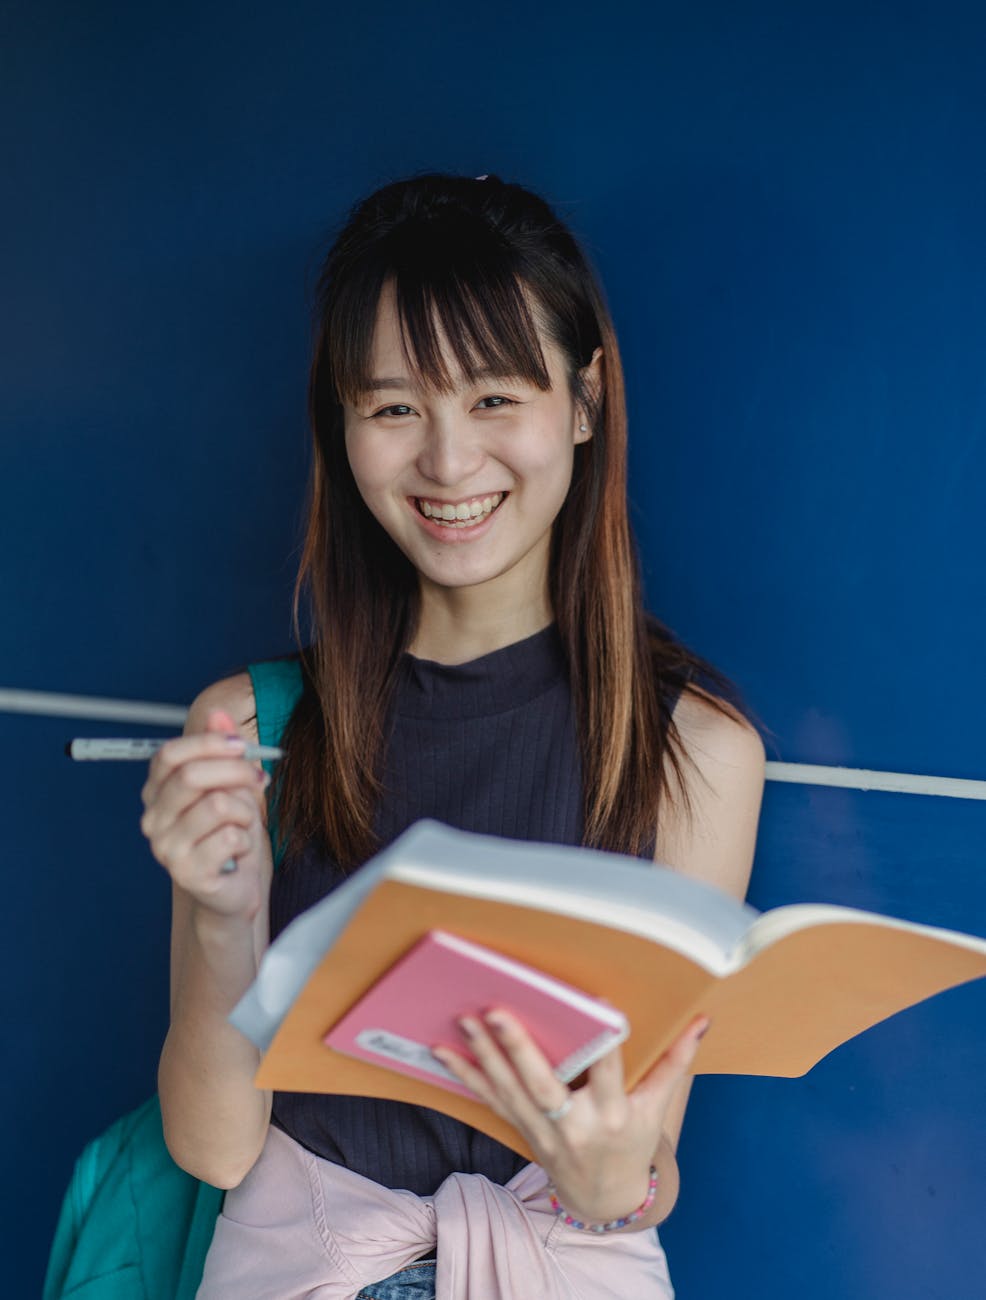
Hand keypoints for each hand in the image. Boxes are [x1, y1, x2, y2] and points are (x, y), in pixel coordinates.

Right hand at [140, 709, 272, 920]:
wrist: (238, 886)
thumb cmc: (231, 832)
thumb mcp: (231, 784)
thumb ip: (223, 750)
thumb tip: (217, 714)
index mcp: (157, 793)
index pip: (169, 755)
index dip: (207, 744)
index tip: (240, 745)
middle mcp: (153, 820)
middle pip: (191, 776)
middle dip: (235, 772)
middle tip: (260, 778)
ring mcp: (166, 849)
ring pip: (217, 806)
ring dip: (245, 812)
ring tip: (245, 824)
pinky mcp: (187, 874)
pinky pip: (229, 838)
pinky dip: (246, 839)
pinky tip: (240, 850)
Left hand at [432, 1008, 708, 1224]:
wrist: (603, 1196)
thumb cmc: (632, 1139)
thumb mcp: (657, 1105)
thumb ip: (676, 1060)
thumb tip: (702, 1019)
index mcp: (613, 1113)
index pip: (609, 1071)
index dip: (605, 1042)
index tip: (596, 1004)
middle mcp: (575, 1124)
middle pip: (544, 1085)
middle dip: (519, 1049)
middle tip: (496, 1012)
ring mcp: (544, 1131)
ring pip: (510, 1091)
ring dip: (483, 1055)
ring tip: (464, 1018)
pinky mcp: (521, 1130)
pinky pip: (490, 1101)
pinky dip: (465, 1075)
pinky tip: (442, 1050)